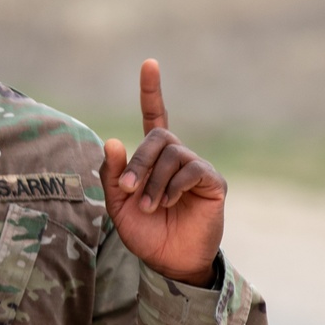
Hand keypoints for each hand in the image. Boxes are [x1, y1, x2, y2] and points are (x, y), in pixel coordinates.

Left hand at [99, 59, 225, 286]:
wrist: (169, 261)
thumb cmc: (145, 232)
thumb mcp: (119, 205)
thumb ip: (113, 175)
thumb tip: (113, 141)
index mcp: (153, 159)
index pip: (155, 117)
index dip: (152, 91)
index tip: (149, 64)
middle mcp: (177, 157)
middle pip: (158, 137)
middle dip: (139, 161)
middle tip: (129, 189)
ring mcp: (196, 168)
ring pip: (172, 155)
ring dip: (155, 182)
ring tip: (151, 207)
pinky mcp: (212, 182)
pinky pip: (191, 170)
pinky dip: (174, 186)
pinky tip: (170, 204)